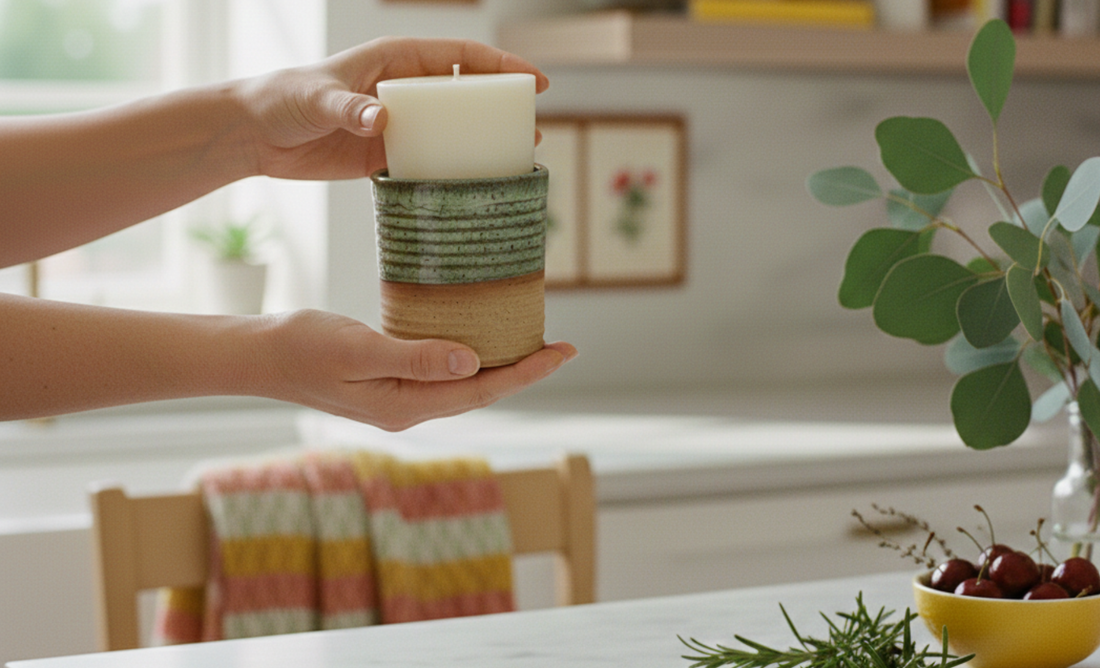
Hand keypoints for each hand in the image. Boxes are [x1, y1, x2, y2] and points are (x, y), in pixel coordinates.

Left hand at [238, 37, 548, 181]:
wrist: (254, 135)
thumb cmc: (283, 98)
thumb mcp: (317, 97)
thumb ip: (351, 106)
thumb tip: (382, 120)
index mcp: (394, 61)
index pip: (459, 57)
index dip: (499, 66)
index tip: (532, 81)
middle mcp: (402, 91)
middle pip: (464, 94)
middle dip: (500, 106)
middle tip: (532, 125)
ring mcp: (397, 125)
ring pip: (451, 131)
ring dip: (481, 143)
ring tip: (516, 158)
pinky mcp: (384, 157)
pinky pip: (427, 163)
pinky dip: (450, 172)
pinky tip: (472, 184)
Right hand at [262, 310, 575, 430]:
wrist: (259, 355)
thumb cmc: (303, 347)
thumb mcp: (360, 350)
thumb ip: (415, 358)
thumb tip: (473, 361)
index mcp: (407, 406)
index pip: (482, 390)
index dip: (527, 372)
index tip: (563, 351)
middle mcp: (409, 408)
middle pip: (480, 391)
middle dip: (522, 370)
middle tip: (560, 344)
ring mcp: (398, 399)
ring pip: (463, 383)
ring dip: (498, 364)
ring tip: (530, 342)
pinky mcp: (389, 383)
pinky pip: (441, 373)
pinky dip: (467, 356)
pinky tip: (476, 338)